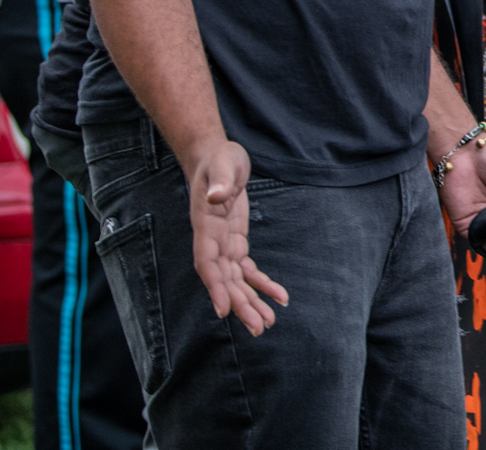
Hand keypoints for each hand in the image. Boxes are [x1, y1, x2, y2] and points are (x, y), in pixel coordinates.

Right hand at [186, 141, 288, 335]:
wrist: (216, 156)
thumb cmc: (218, 160)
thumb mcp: (222, 165)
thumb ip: (219, 182)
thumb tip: (217, 197)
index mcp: (206, 227)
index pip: (208, 263)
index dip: (215, 287)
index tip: (222, 311)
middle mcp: (212, 241)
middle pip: (224, 280)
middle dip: (240, 304)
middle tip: (258, 328)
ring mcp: (223, 244)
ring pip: (236, 281)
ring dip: (251, 302)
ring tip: (267, 323)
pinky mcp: (235, 241)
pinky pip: (247, 270)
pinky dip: (262, 283)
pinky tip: (279, 297)